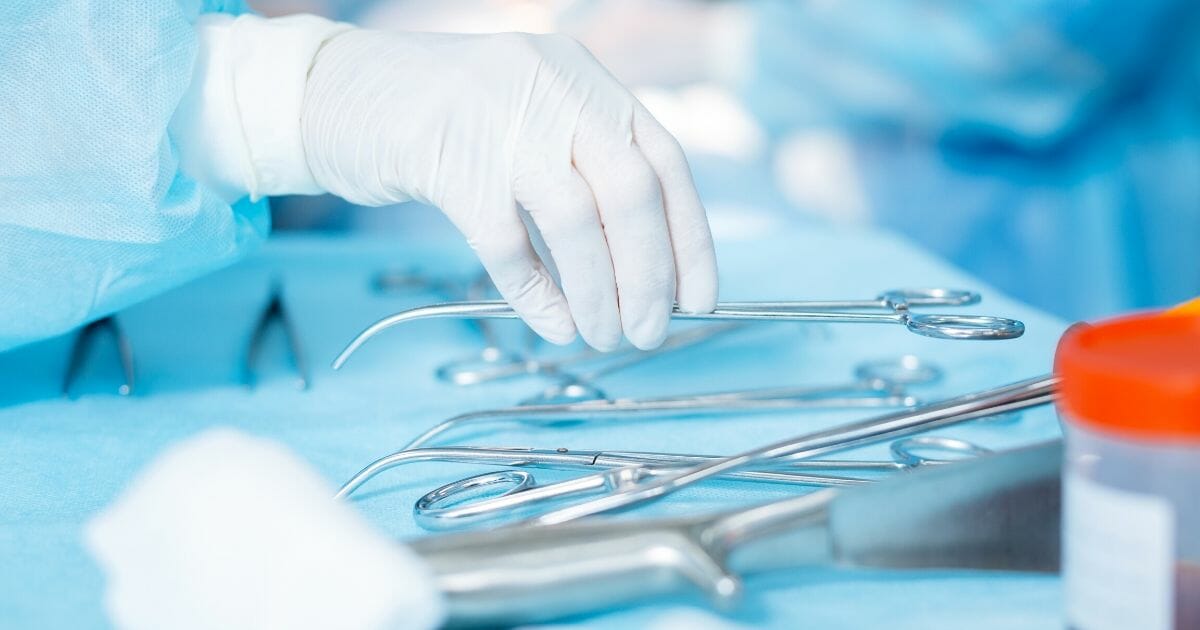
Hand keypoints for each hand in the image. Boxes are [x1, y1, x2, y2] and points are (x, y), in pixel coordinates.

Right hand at [301, 30, 717, 349]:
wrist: (336, 91)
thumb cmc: (446, 117)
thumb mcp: (533, 114)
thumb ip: (587, 165)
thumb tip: (650, 265)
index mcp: (587, 80)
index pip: (664, 164)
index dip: (690, 239)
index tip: (698, 299)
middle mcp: (554, 90)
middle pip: (630, 194)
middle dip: (648, 276)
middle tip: (648, 331)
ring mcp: (499, 121)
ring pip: (575, 223)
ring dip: (598, 293)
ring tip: (604, 336)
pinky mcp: (445, 159)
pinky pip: (507, 244)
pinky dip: (537, 293)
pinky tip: (552, 322)